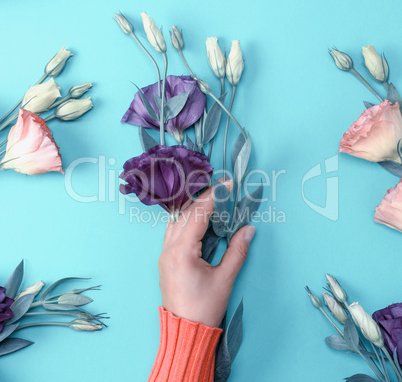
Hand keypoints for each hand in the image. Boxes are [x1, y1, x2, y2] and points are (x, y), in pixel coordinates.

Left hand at [158, 180, 255, 327]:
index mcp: (181, 251)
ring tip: (211, 200)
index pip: (198, 215)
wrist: (185, 331)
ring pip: (176, 221)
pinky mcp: (165, 259)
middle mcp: (168, 249)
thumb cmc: (205, 308)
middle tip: (222, 190)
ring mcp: (164, 254)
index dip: (214, 197)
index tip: (228, 185)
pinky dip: (186, 220)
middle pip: (185, 214)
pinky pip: (173, 231)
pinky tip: (197, 218)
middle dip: (203, 199)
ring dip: (193, 208)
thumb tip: (248, 229)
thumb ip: (237, 250)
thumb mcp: (225, 279)